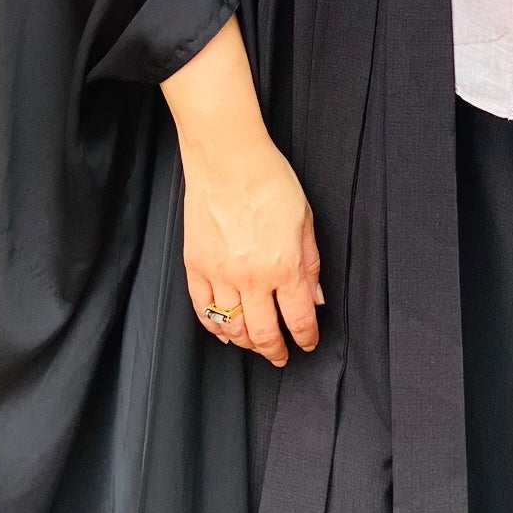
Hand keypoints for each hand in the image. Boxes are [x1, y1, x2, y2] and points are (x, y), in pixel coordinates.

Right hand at [159, 13, 323, 363]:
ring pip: (233, 327)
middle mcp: (252, 277)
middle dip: (275, 350)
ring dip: (247, 342)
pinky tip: (224, 330)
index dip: (306, 337)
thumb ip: (311, 262)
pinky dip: (214, 326)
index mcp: (284, 266)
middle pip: (264, 333)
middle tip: (281, 356)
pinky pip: (203, 309)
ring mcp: (220, 274)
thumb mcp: (305, 219)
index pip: (298, 318)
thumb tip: (316, 295)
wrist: (227, 157)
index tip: (308, 342)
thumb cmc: (269, 178)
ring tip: (255, 344)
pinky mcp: (196, 265)